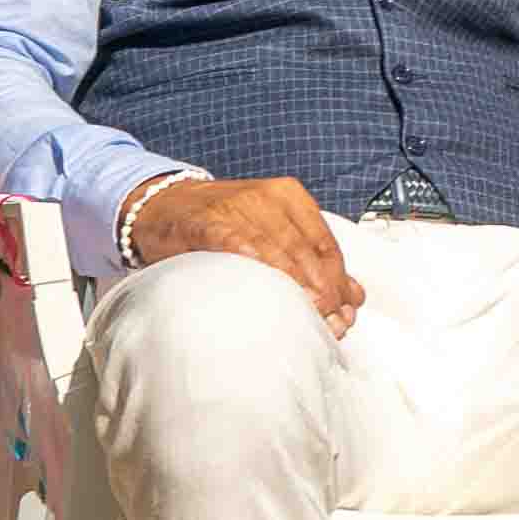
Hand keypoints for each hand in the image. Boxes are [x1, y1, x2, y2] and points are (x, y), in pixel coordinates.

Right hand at [129, 172, 357, 333]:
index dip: (339, 281)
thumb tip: (354, 297)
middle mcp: (268, 198)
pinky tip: (265, 287)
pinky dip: (255, 265)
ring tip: (307, 316)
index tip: (345, 311)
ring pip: (278, 251)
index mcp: (290, 197)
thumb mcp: (272, 232)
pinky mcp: (207, 222)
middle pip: (306, 251)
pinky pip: (237, 245)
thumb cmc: (223, 223)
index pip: (326, 244)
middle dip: (323, 290)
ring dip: (295, 288)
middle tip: (330, 323)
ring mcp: (237, 208)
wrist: (164, 205)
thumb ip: (311, 259)